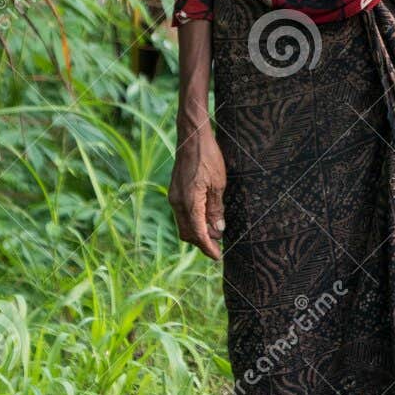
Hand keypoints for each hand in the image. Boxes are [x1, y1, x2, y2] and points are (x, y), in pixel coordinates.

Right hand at [168, 119, 226, 260]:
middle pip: (187, 233)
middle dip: (202, 242)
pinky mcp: (176, 191)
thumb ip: (216, 209)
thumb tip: (217, 231)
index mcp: (189, 202)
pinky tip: (207, 217)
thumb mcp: (219, 184)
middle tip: (220, 245)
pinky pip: (183, 213)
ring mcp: (175, 196)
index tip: (218, 257)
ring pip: (184, 224)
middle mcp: (178, 202)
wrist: (192, 137)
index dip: (208, 248)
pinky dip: (194, 220)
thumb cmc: (209, 157)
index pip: (198, 233)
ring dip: (198, 231)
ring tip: (216, 231)